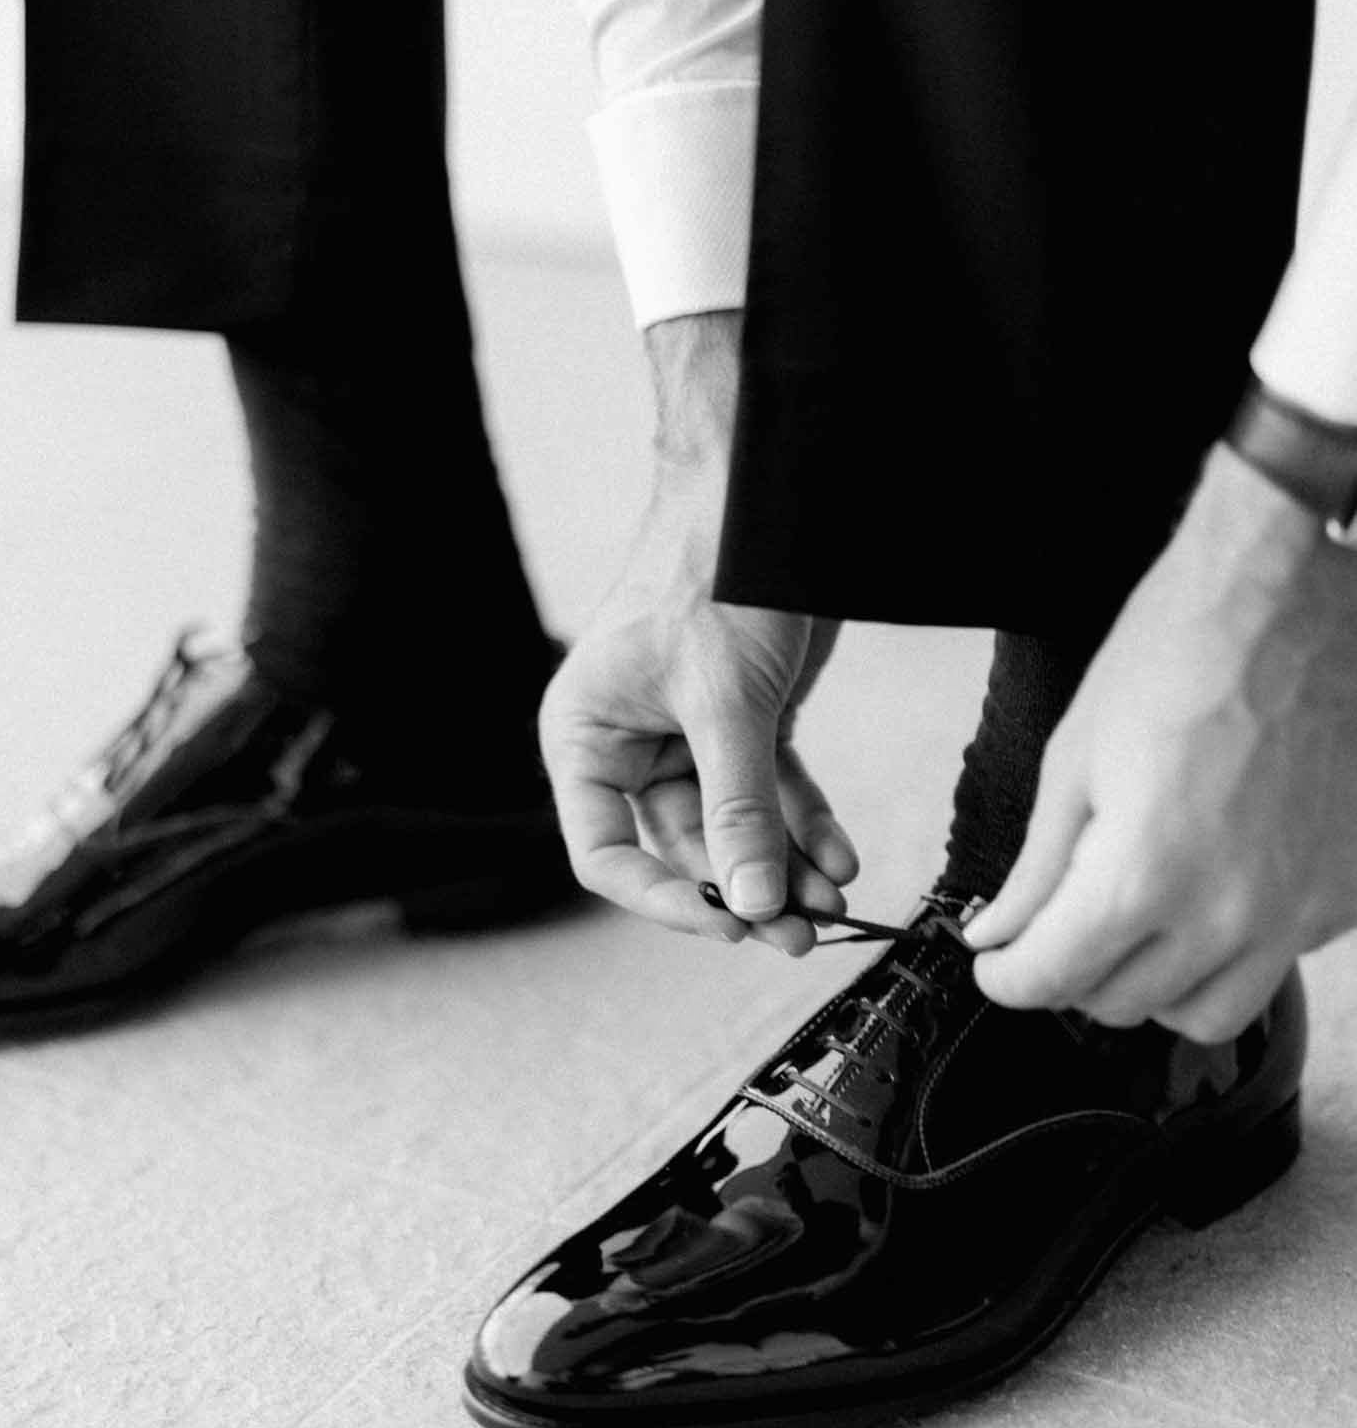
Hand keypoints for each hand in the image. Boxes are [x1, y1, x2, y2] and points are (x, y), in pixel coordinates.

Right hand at [539, 313, 856, 952]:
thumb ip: (738, 808)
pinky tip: (841, 856)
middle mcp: (629, 742)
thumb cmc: (713, 573)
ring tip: (835, 901)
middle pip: (680, 848)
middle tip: (801, 934)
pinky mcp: (743, 718)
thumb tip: (751, 904)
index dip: (662, 899)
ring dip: (782, 866)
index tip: (726, 925)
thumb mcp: (725, 703)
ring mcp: (687, 733)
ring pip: (732, 826)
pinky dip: (804, 823)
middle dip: (744, 889)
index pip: (605, 851)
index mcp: (587, 736)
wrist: (763, 492)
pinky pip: (770, 790)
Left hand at [965, 445, 1356, 1039]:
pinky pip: (1271, 968)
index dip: (1006, 976)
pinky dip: (1226, 953)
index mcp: (1146, 873)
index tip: (997, 961)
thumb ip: (1037, 868)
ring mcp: (1296, 913)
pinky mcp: (1340, 900)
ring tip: (1131, 925)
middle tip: (1055, 925)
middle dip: (1070, 972)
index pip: (1052, 978)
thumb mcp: (1076, 760)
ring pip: (1203, 1014)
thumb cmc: (1180, 655)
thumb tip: (998, 930)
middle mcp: (1228, 912)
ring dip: (1152, 985)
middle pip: (1121, 1005)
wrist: (1290, 600)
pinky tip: (1206, 893)